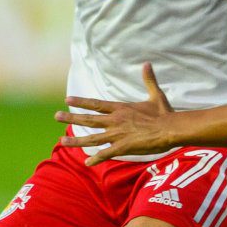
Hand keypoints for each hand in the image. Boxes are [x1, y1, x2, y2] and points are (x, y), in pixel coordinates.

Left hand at [56, 64, 179, 165]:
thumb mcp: (155, 95)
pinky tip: (87, 162)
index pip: (96, 104)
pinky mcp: (123, 147)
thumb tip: (147, 63)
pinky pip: (106, 154)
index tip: (68, 100)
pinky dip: (96, 158)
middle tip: (56, 116)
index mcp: (121, 108)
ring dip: (76, 140)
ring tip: (62, 141)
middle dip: (71, 118)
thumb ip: (149, 80)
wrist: (170, 129)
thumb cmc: (164, 113)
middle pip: (88, 119)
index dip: (81, 102)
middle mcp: (115, 120)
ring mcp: (118, 134)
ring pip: (92, 138)